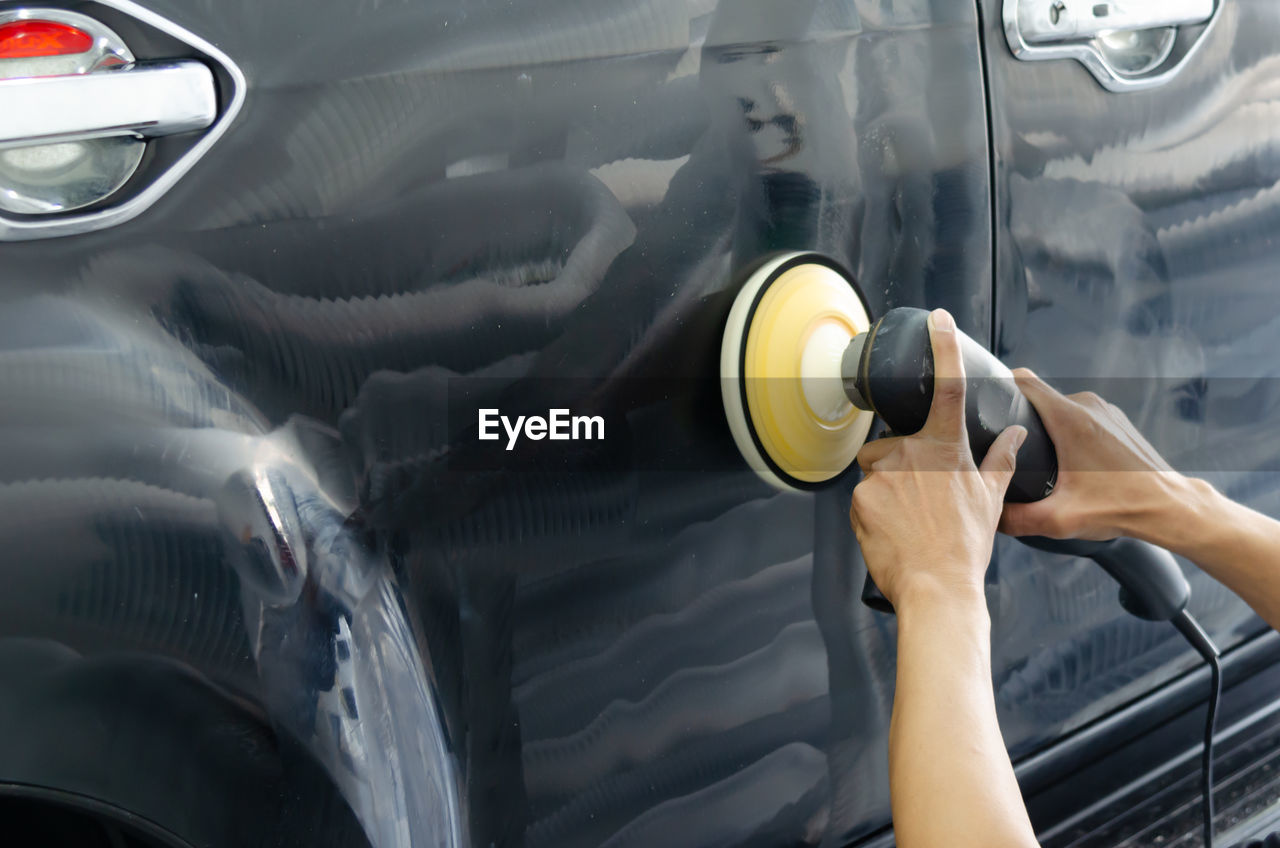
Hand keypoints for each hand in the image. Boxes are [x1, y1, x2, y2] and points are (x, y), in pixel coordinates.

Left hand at [849, 309, 1026, 610]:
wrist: (937, 587)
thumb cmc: (965, 546)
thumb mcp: (990, 499)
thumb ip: (1000, 460)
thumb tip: (1015, 434)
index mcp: (946, 448)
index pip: (949, 388)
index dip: (944, 349)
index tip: (939, 318)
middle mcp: (910, 454)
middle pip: (894, 443)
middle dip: (902, 463)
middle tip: (922, 499)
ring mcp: (881, 476)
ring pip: (875, 470)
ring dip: (886, 486)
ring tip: (909, 519)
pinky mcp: (858, 498)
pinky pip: (861, 496)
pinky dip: (873, 509)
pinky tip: (893, 531)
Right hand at [998, 369, 1191, 541]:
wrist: (1169, 507)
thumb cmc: (1122, 507)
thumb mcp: (1060, 520)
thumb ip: (1017, 519)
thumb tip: (989, 516)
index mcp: (1070, 420)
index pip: (1024, 380)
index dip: (1000, 385)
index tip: (986, 401)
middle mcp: (1088, 407)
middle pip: (1039, 398)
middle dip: (1022, 419)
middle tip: (1014, 450)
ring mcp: (1105, 411)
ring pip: (1060, 408)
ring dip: (1048, 428)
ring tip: (1043, 459)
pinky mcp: (1116, 421)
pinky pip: (1081, 416)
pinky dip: (1069, 433)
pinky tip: (1070, 461)